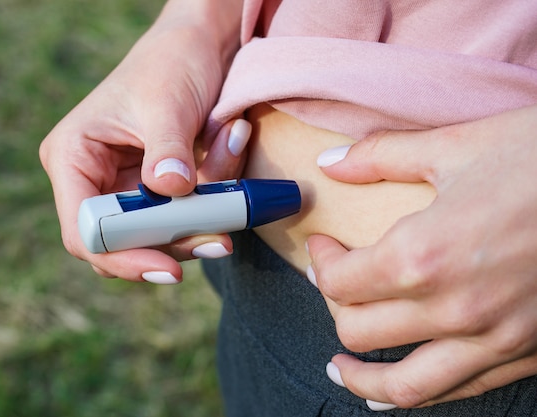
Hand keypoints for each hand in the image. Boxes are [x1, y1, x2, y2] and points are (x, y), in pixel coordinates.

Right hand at [39, 2, 246, 282]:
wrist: (199, 47)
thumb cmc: (170, 62)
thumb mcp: (166, 102)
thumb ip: (166, 149)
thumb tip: (170, 191)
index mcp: (72, 157)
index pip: (83, 230)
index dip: (121, 256)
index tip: (170, 268)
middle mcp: (93, 179)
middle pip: (123, 243)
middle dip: (172, 244)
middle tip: (219, 241)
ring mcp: (128, 188)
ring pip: (159, 235)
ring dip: (201, 219)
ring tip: (233, 176)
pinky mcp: (159, 190)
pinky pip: (185, 216)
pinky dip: (213, 202)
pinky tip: (229, 152)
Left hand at [308, 104, 536, 408]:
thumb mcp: (456, 146)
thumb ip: (380, 156)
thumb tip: (329, 163)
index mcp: (424, 255)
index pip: (339, 283)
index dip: (321, 264)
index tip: (325, 247)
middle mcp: (453, 309)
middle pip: (358, 332)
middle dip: (335, 306)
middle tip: (336, 285)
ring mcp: (493, 340)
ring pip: (403, 386)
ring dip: (362, 378)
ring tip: (340, 368)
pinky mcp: (526, 354)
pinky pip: (457, 391)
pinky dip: (416, 396)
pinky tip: (396, 390)